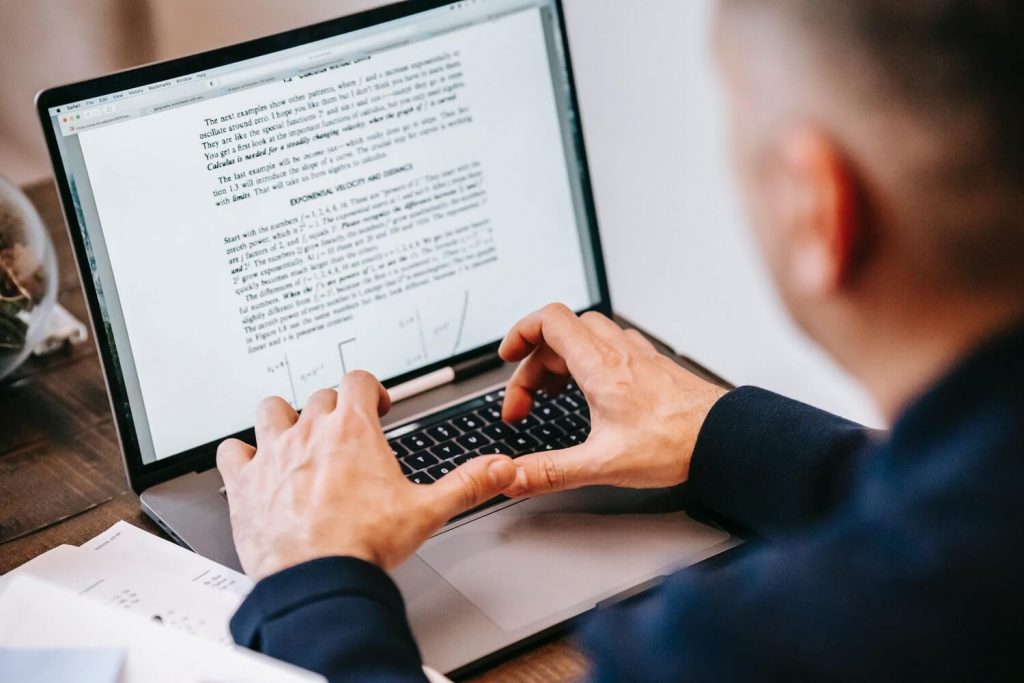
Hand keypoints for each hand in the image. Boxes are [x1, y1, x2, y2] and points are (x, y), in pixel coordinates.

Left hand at [217, 371, 516, 580]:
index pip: (358, 380)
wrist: (317, 577)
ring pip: (272, 409)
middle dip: (334, 408)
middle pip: (320, 395)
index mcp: (353, 430)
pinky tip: (251, 465)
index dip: (369, 389)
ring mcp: (275, 453)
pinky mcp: (246, 481)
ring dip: (283, 417)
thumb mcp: (426, 511)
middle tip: (343, 431)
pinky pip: (233, 450)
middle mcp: (311, 432)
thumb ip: (467, 484)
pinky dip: (241, 454)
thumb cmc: (364, 544)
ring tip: (294, 434)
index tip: (375, 406)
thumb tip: (500, 468)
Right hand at [499, 304, 727, 497]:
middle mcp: (618, 352)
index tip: (506, 357)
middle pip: (561, 332)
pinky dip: (589, 360)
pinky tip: (593, 391)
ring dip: (561, 358)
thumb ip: (551, 471)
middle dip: (534, 362)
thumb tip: (513, 477)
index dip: (520, 332)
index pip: (549, 320)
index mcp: (600, 366)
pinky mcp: (652, 366)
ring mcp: (638, 355)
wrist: (726, 438)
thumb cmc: (676, 443)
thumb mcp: (602, 464)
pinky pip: (611, 346)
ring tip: (552, 394)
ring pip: (587, 335)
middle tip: (527, 403)